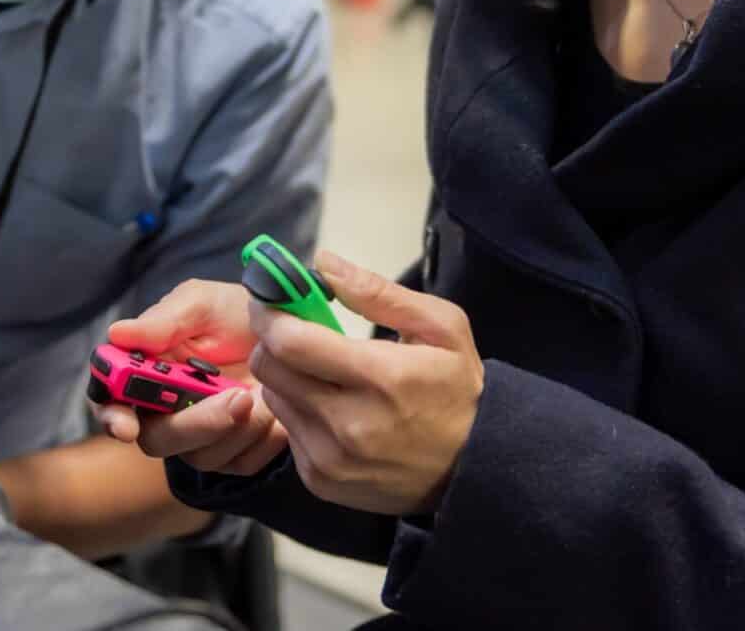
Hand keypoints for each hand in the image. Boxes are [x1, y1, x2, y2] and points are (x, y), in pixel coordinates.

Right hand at [93, 278, 289, 477]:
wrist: (292, 334)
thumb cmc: (235, 313)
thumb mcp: (203, 303)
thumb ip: (164, 321)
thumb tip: (117, 333)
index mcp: (145, 371)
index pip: (110, 401)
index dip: (112, 417)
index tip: (126, 425)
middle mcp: (165, 409)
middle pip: (156, 439)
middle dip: (194, 424)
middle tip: (236, 398)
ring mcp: (200, 435)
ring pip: (201, 456)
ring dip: (236, 426)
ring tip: (260, 390)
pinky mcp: (234, 453)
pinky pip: (240, 462)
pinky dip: (261, 436)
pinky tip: (273, 407)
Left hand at [247, 251, 482, 515]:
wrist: (475, 468)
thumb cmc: (457, 388)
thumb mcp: (440, 327)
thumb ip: (378, 292)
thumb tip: (322, 263)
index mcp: (381, 378)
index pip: (290, 342)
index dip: (269, 314)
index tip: (269, 299)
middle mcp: (349, 425)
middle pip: (270, 369)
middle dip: (272, 340)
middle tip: (292, 329)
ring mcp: (331, 460)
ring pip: (273, 398)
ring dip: (285, 376)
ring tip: (318, 371)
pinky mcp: (321, 481)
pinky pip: (286, 432)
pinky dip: (297, 411)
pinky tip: (328, 407)